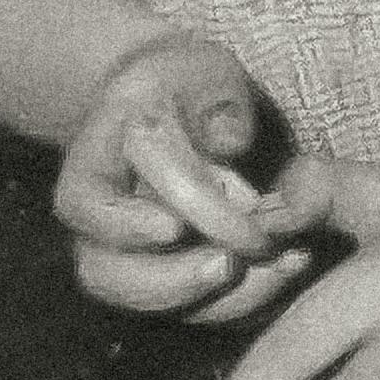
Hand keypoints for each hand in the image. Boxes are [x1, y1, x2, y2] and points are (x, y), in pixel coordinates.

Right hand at [57, 34, 313, 319]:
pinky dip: (232, 302)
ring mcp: (118, 251)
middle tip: (229, 265)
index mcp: (98, 150)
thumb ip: (220, 101)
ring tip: (269, 271)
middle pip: (101, 270)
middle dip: (167, 280)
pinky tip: (283, 272)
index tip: (189, 224)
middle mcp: (95, 213)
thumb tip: (229, 143)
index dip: (140, 220)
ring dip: (203, 299)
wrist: (174, 106)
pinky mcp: (153, 275)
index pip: (103, 197)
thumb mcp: (208, 71)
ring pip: (135, 301)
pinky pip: (180, 308)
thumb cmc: (193, 86)